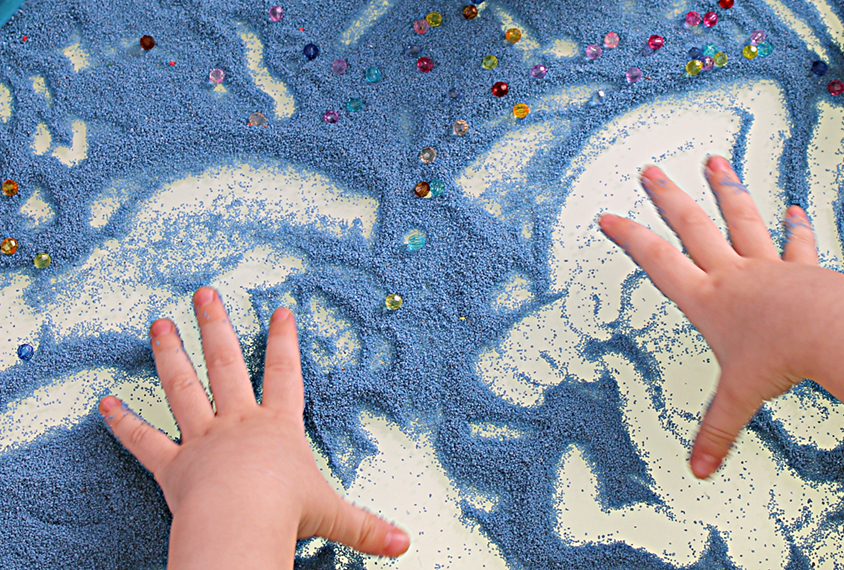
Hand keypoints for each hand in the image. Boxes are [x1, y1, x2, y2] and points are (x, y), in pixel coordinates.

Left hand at [97, 287, 409, 568]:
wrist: (242, 523)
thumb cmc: (286, 514)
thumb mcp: (334, 516)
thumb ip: (368, 527)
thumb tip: (408, 544)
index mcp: (277, 427)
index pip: (284, 374)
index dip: (283, 341)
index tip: (280, 310)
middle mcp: (238, 423)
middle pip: (225, 364)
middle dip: (215, 326)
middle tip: (203, 293)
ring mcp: (203, 440)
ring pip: (182, 388)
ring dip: (169, 354)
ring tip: (158, 323)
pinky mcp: (173, 466)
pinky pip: (143, 441)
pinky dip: (122, 423)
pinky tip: (103, 402)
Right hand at [599, 155, 836, 478]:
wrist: (828, 332)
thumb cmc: (781, 357)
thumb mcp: (739, 396)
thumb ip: (717, 431)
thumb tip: (699, 469)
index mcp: (705, 299)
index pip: (656, 261)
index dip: (628, 237)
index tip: (608, 216)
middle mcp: (730, 274)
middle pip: (692, 226)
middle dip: (667, 198)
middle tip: (651, 171)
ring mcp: (765, 265)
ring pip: (740, 219)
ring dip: (726, 190)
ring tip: (717, 161)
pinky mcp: (799, 267)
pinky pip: (795, 243)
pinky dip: (795, 226)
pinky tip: (795, 209)